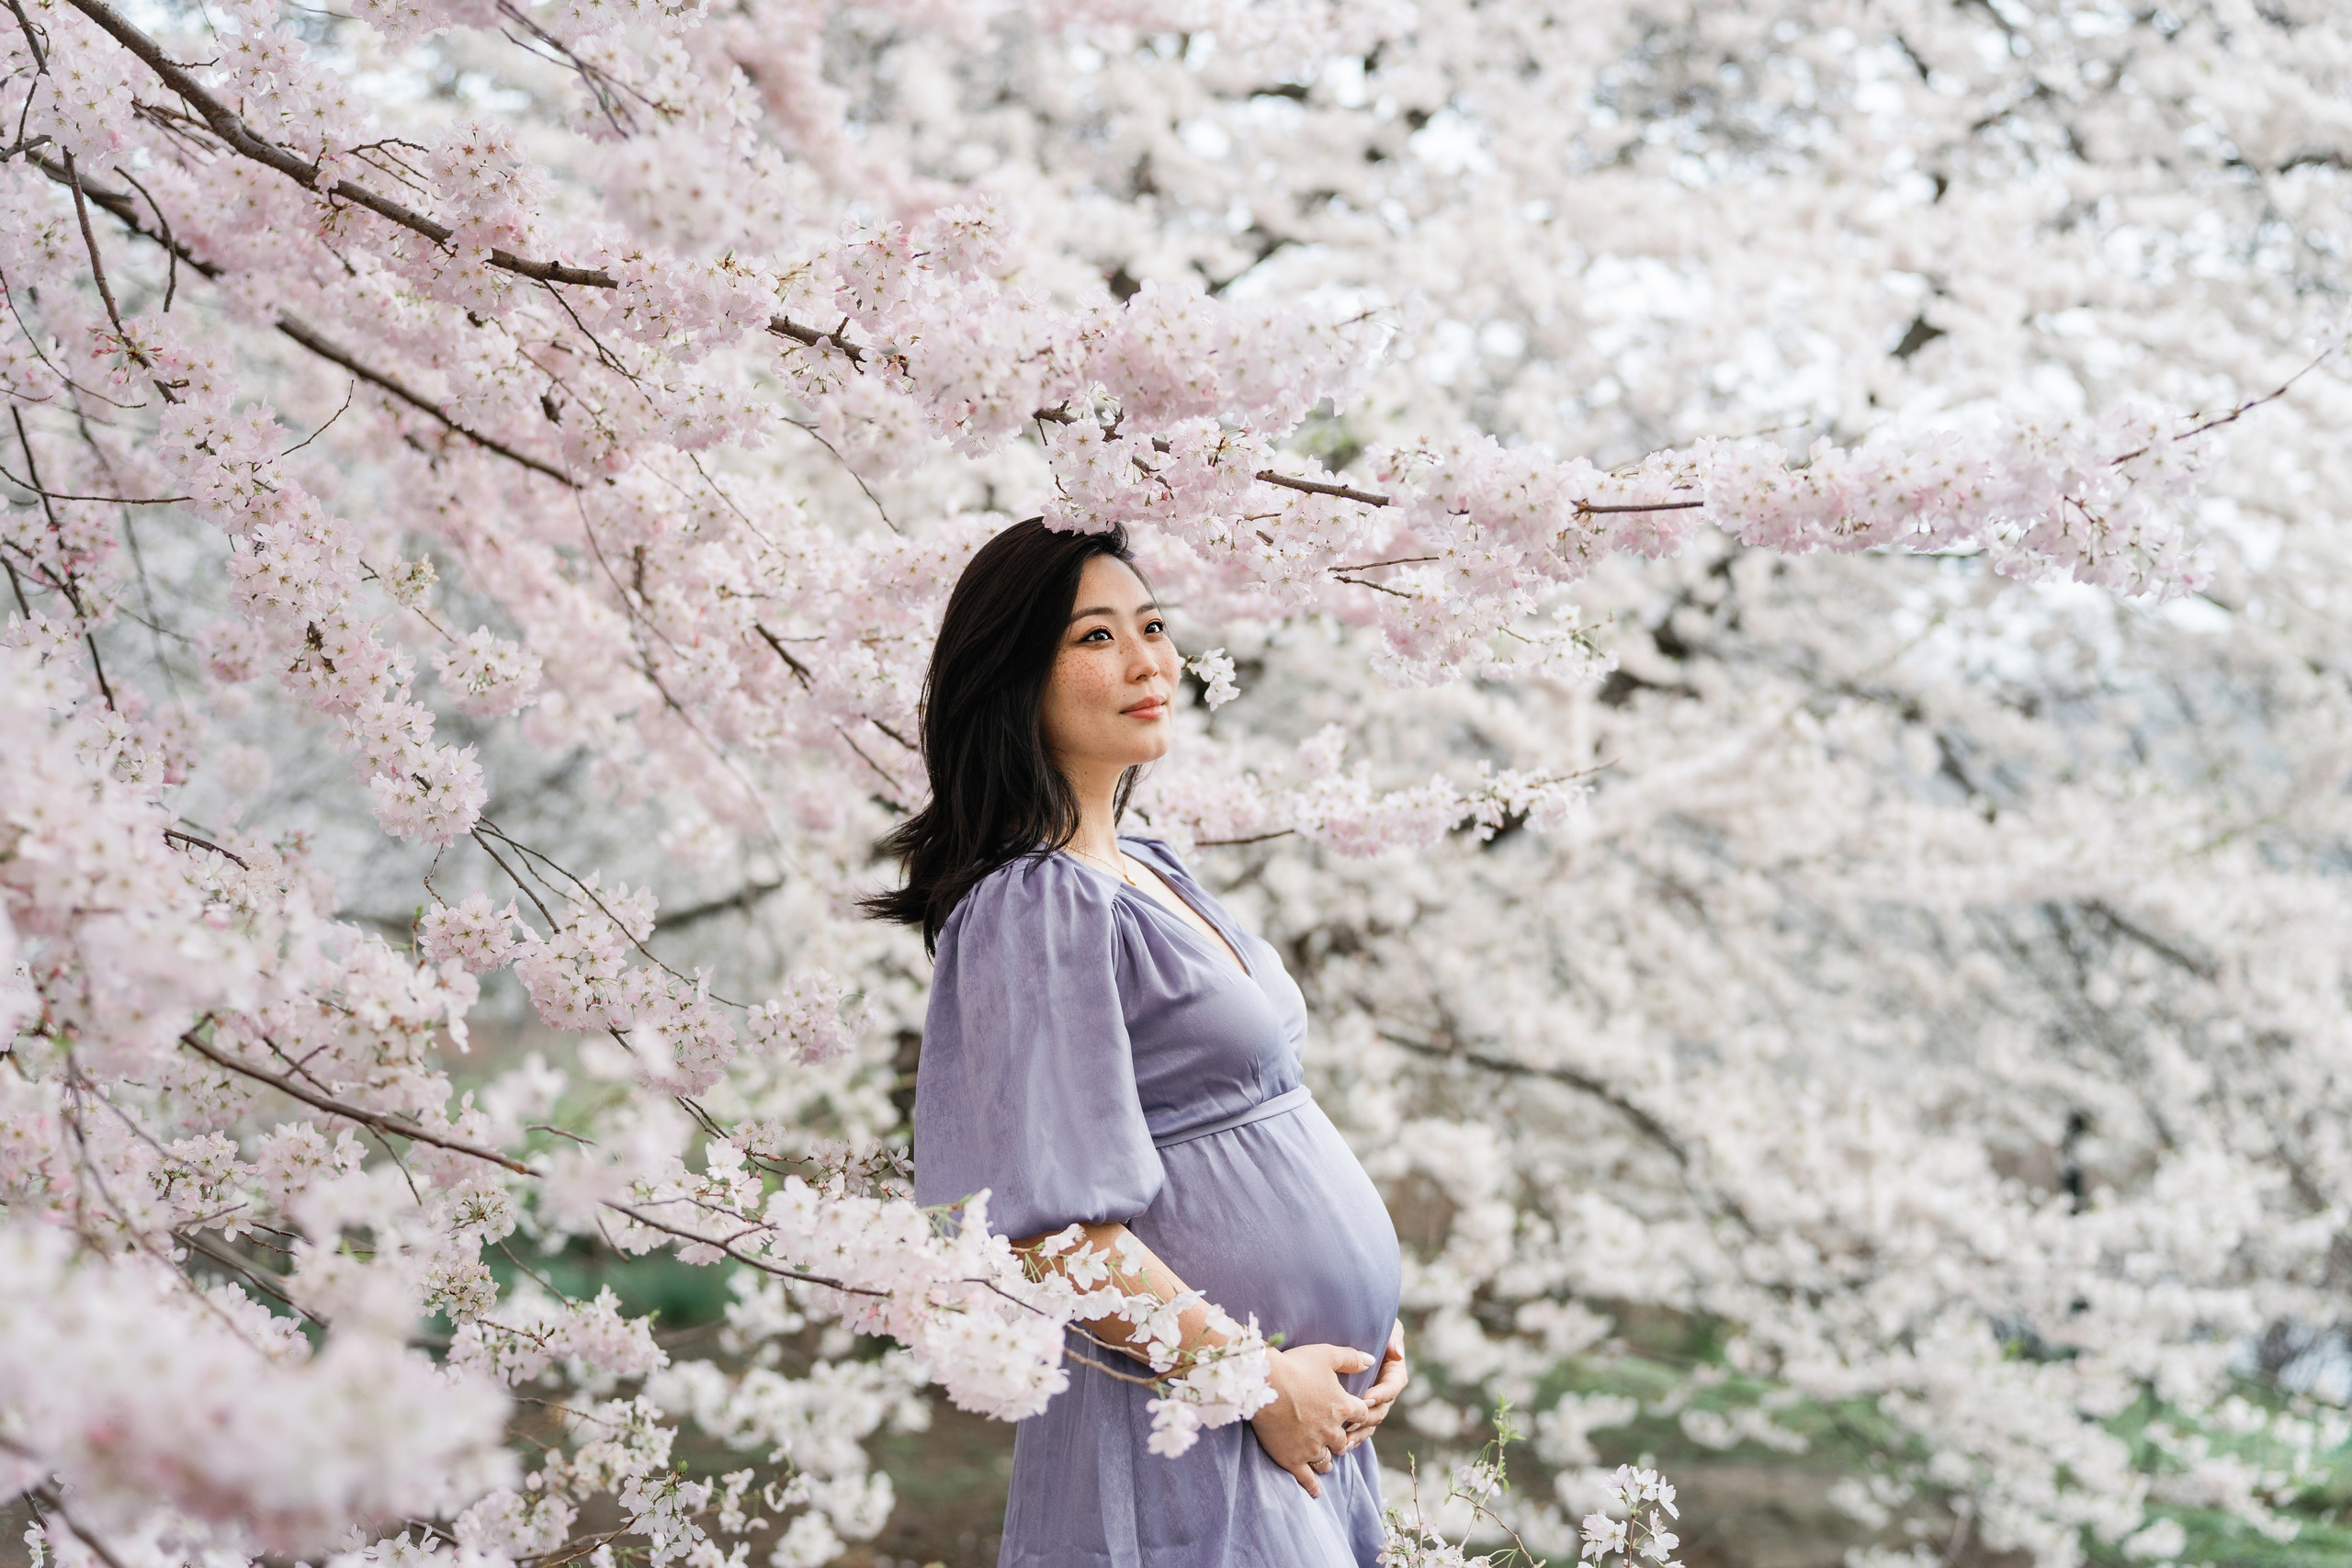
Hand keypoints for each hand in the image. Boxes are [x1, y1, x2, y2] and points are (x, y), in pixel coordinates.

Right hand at [1248, 1343, 1373, 1496]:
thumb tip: (1372, 1360)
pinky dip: (1313, 1486)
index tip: (1353, 1414)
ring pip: (1326, 1460)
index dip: (1357, 1413)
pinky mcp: (1293, 1459)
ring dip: (1327, 1460)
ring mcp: (1312, 1447)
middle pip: (1343, 1441)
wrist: (1264, 1383)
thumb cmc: (1295, 1365)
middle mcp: (1332, 1431)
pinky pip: (1307, 1478)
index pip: (1361, 1415)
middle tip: (1333, 1438)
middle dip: (1340, 1439)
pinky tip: (1316, 1492)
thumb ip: (1352, 1358)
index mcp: (1343, 1406)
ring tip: (1324, 1463)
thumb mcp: (1327, 1354)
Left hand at [1340, 1321, 1407, 1454]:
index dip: (1381, 1394)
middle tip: (1351, 1422)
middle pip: (1381, 1409)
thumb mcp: (1387, 1327)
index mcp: (1394, 1373)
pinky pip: (1361, 1426)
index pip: (1392, 1387)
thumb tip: (1398, 1354)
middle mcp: (1386, 1390)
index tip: (1366, 1398)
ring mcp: (1374, 1402)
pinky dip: (1354, 1436)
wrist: (1351, 1331)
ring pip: (1371, 1421)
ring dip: (1360, 1431)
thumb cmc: (1372, 1326)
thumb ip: (1393, 1338)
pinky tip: (1344, 1443)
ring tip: (1346, 1439)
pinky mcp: (1361, 1409)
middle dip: (1367, 1417)